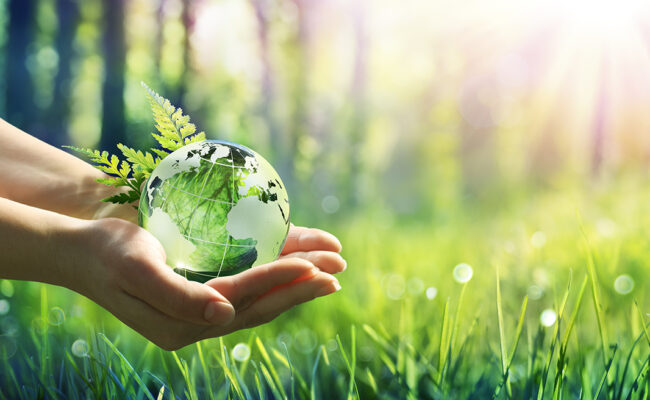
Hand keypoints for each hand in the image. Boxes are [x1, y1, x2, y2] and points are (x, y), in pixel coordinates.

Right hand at [63, 219, 344, 349]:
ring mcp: (203, 308)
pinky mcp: (205, 292)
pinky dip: (274, 273)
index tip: (313, 266)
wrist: (83, 251)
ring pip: (260, 296)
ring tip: (330, 266)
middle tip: (337, 270)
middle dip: (300, 286)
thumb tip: (224, 318)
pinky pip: (248, 284)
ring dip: (295, 281)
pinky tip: (296, 261)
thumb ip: (179, 297)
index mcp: (184, 323)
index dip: (279, 281)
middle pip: (261, 304)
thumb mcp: (137, 272)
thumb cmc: (107, 254)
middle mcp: (199, 321)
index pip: (243, 300)